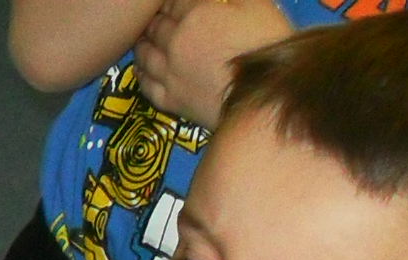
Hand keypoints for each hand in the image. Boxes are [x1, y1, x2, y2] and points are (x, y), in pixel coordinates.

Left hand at [134, 0, 293, 123]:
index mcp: (196, 16)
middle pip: (156, 27)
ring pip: (145, 54)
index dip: (173, 1)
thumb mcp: (256, 6)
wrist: (265, 99)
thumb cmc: (266, 48)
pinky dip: (141, 73)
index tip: (173, 3)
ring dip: (142, 43)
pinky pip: (146, 85)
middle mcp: (175, 43)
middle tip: (156, 19)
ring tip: (143, 39)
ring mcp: (169, 73)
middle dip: (156, 20)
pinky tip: (142, 69)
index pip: (174, 2)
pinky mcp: (170, 100)